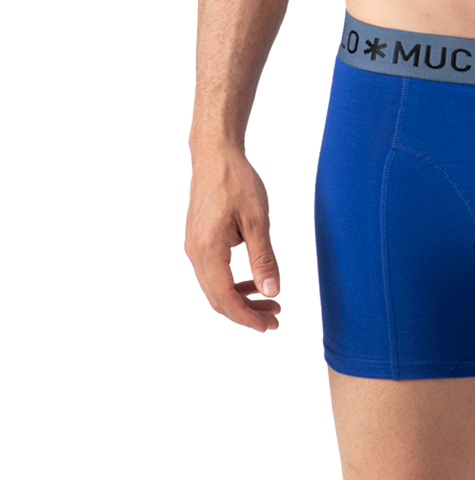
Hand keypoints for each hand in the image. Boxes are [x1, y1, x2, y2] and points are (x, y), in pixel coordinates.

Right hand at [182, 147, 282, 333]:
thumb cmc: (237, 181)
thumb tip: (272, 292)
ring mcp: (194, 249)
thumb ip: (264, 258)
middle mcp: (195, 254)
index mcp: (208, 250)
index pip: (226, 299)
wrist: (215, 154)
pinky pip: (214, 274)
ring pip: (216, 288)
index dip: (248, 317)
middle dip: (247, 313)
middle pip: (218, 299)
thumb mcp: (257, 219)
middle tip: (276, 318)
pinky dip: (234, 284)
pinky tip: (254, 282)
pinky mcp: (199, 242)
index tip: (270, 325)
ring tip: (270, 302)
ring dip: (242, 299)